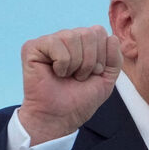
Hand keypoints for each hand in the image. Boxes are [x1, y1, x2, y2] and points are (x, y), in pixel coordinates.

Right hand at [17, 25, 121, 144]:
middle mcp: (66, 38)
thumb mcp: (106, 79)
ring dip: (76, 64)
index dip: (102, 56)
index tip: (93, 74)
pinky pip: (55, 44)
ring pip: (72, 37)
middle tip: (79, 77)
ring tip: (68, 76)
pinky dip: (61, 63)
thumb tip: (112, 37)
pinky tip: (55, 73)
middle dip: (90, 61)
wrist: (60, 117)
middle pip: (89, 33)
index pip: (99, 32)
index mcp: (83, 43)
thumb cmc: (80, 99)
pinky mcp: (32, 47)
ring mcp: (49, 41)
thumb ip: (115, 58)